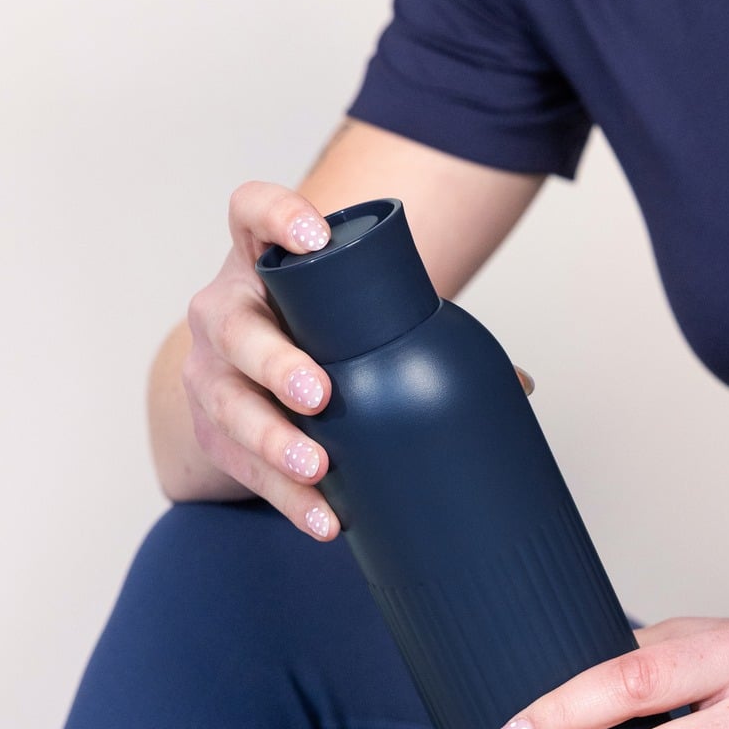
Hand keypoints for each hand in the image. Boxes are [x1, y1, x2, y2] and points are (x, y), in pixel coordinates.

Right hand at [183, 180, 533, 540]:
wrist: (251, 382)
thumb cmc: (317, 333)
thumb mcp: (349, 315)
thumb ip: (420, 331)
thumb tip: (519, 384)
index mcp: (261, 261)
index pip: (251, 212)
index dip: (276, 216)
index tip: (314, 237)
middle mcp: (224, 309)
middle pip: (233, 325)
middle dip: (274, 362)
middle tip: (319, 392)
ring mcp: (209, 372)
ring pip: (228, 403)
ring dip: (273, 439)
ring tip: (317, 465)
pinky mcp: (211, 432)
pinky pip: (241, 466)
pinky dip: (284, 496)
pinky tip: (322, 516)